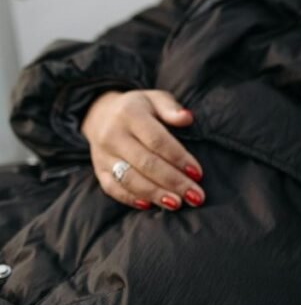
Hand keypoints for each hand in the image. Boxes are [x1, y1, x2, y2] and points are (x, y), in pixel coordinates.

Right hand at [81, 90, 203, 210]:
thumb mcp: (155, 99)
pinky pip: (112, 188)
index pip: (157, 140)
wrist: (100, 113)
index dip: (178, 158)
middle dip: (173, 182)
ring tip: (177, 204)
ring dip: (155, 194)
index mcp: (130, 115)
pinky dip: (131, 199)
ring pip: (129, 179)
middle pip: (145, 163)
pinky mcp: (99, 170)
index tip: (198, 173)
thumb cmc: (140, 109)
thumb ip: (171, 108)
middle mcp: (112, 135)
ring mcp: (103, 155)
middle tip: (195, 196)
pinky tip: (150, 205)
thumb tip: (187, 118)